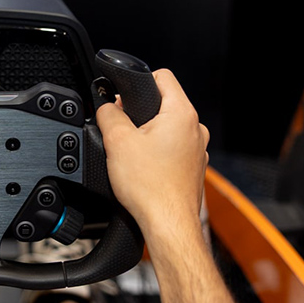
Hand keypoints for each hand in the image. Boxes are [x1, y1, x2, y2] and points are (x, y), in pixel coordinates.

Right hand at [96, 68, 208, 239]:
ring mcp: (198, 150)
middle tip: (122, 130)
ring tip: (132, 153)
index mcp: (181, 114)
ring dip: (149, 134)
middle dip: (140, 112)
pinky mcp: (193, 168)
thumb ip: (108, 114)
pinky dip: (158, 153)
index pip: (162, 77)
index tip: (123, 98)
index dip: (138, 82)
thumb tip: (106, 106)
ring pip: (169, 128)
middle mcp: (196, 129)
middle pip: (164, 103)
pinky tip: (144, 169)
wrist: (168, 225)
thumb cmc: (150, 188)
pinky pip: (174, 149)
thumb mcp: (117, 141)